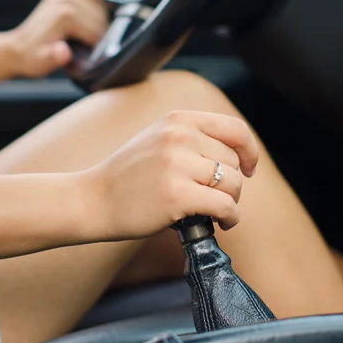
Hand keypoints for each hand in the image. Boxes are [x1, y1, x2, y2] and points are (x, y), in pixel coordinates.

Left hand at [7, 0, 107, 77]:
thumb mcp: (42, 63)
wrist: (17, 49)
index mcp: (65, 15)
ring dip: (99, 21)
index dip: (96, 47)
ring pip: (99, 6)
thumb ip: (55, 57)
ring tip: (88, 36)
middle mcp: (65, 0)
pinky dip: (96, 6)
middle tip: (88, 47)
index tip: (87, 56)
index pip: (97, 32)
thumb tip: (64, 52)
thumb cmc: (32, 58)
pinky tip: (89, 19)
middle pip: (100, 18)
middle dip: (99, 34)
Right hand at [81, 110, 258, 241]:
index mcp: (177, 119)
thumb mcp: (158, 138)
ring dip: (232, 202)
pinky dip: (230, 217)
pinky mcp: (177, 195)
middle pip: (235, 160)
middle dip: (234, 182)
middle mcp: (179, 136)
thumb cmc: (128, 174)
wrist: (93, 199)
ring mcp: (177, 164)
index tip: (249, 167)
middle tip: (219, 196)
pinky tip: (221, 222)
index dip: (249, 149)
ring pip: (234, 183)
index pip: (234, 127)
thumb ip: (192, 137)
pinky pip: (225, 205)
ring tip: (219, 211)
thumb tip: (236, 153)